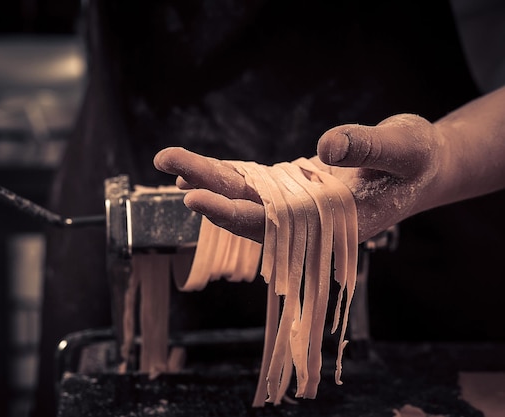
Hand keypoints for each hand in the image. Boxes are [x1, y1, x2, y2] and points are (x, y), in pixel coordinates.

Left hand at [154, 114, 443, 242]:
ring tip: (169, 159)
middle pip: (246, 209)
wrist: (421, 167)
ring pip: (244, 195)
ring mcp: (296, 204)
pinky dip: (226, 175)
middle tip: (166, 160)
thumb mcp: (403, 149)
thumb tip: (324, 147)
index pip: (271, 225)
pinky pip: (253, 183)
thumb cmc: (416, 162)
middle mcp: (306, 220)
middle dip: (206, 188)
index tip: (194, 197)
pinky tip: (199, 167)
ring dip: (208, 179)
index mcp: (330, 222)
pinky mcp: (292, 187)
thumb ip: (368, 149)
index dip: (231, 214)